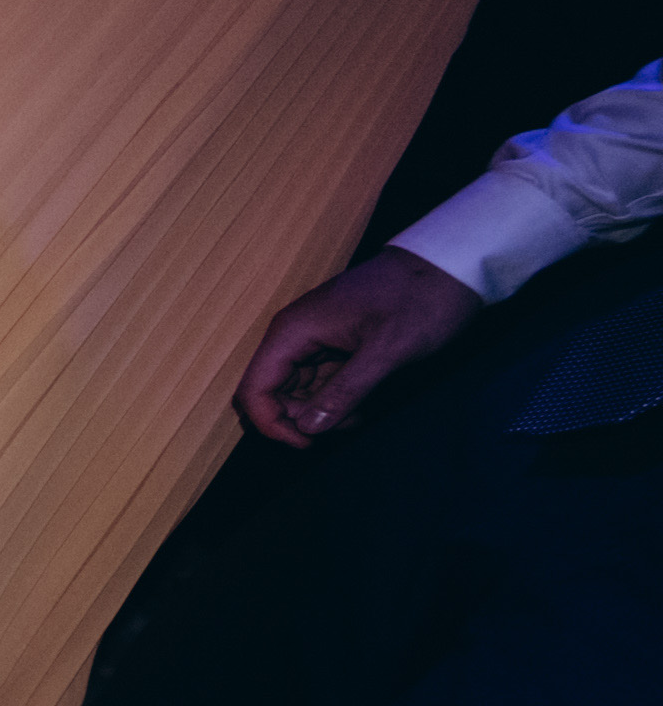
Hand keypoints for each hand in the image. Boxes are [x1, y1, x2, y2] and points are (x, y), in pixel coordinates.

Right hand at [237, 245, 477, 445]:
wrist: (451, 262)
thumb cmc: (422, 299)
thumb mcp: (388, 350)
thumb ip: (345, 391)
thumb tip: (307, 430)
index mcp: (294, 331)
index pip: (254, 389)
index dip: (272, 424)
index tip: (309, 443)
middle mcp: (294, 334)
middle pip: (269, 392)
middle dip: (298, 419)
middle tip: (343, 427)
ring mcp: (313, 337)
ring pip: (293, 390)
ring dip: (317, 412)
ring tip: (358, 415)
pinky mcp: (333, 342)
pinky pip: (317, 380)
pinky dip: (333, 398)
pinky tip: (361, 403)